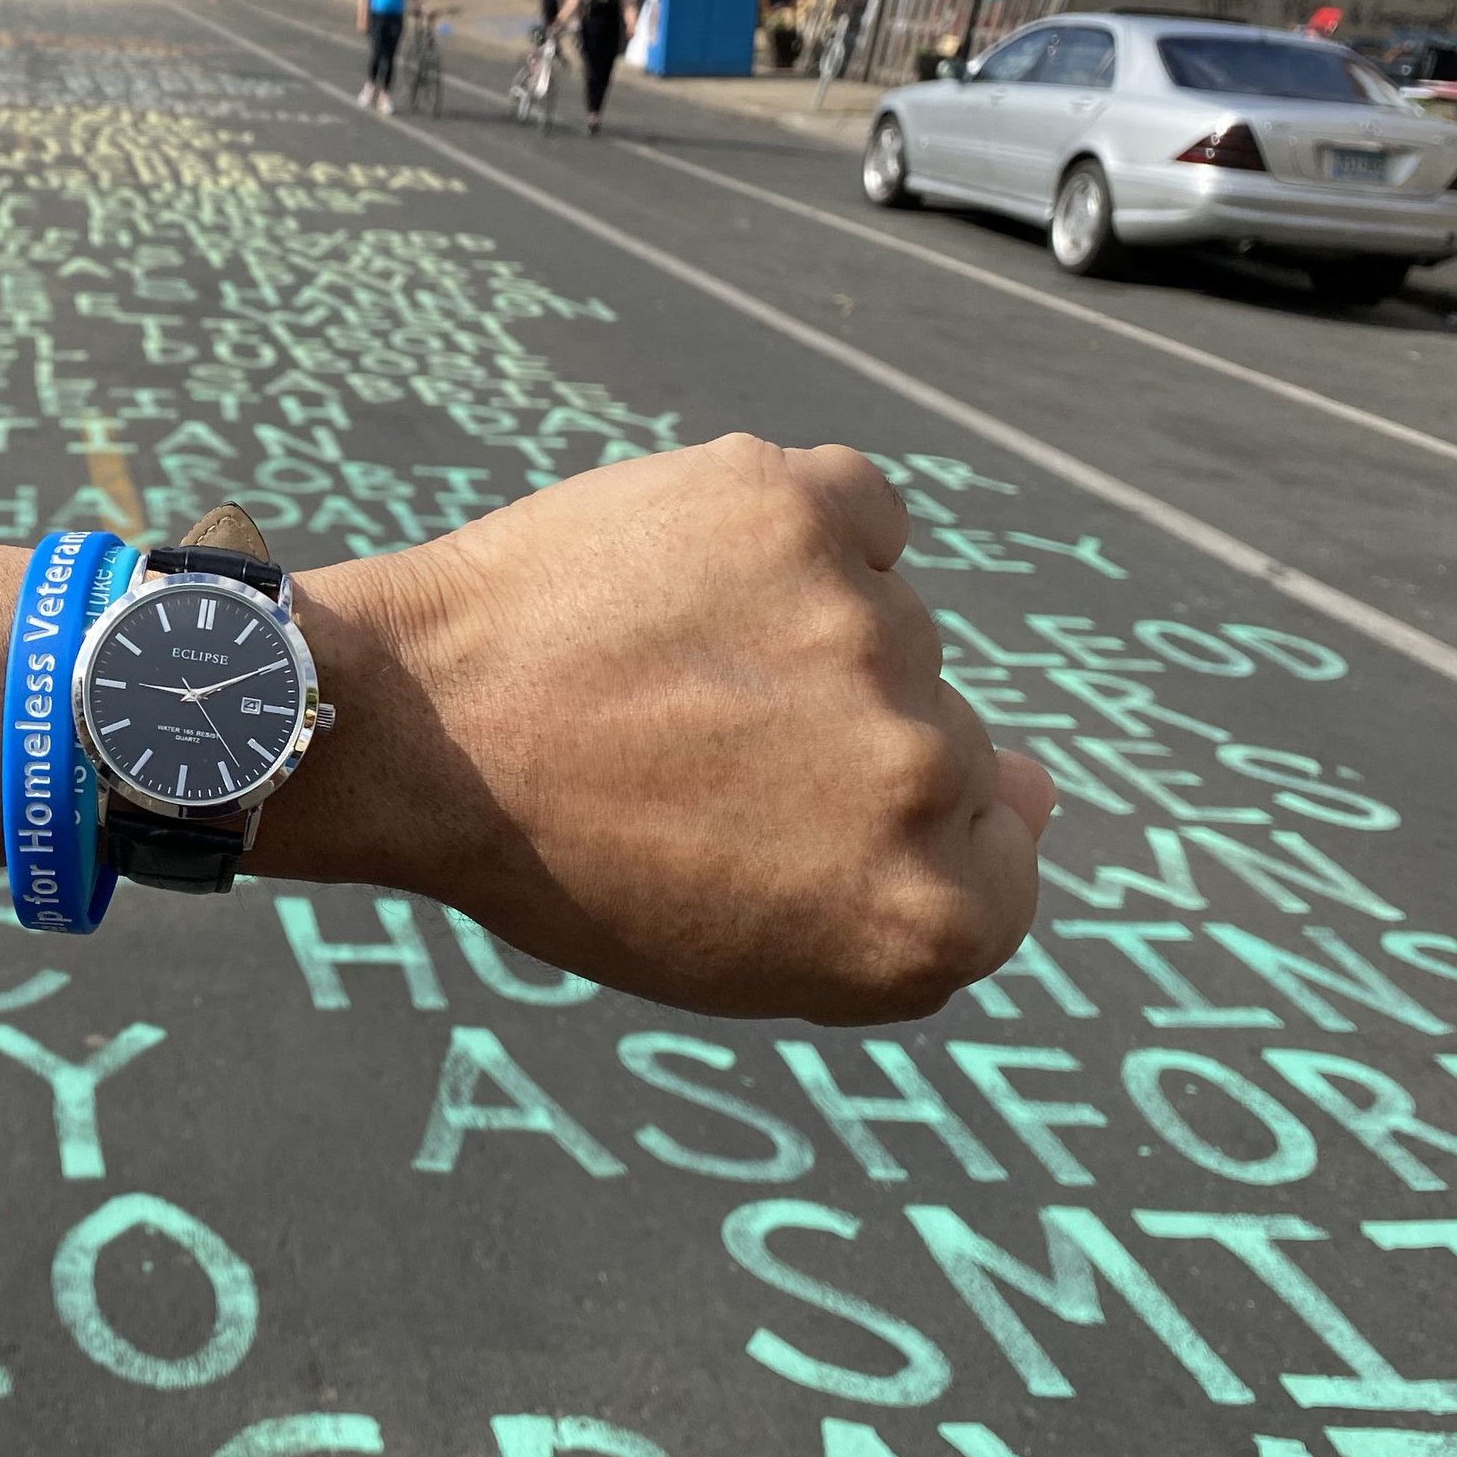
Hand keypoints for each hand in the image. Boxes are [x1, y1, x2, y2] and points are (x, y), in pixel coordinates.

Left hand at [264, 437, 1052, 1023]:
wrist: (413, 724)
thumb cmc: (559, 853)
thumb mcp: (742, 947)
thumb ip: (910, 900)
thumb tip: (1043, 790)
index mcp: (925, 921)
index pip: (1000, 860)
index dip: (877, 833)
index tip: (776, 816)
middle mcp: (927, 778)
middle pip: (949, 740)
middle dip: (833, 739)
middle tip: (690, 745)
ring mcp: (875, 633)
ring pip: (891, 625)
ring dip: (800, 634)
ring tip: (663, 666)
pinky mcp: (809, 509)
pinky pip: (858, 513)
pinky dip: (787, 532)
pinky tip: (684, 576)